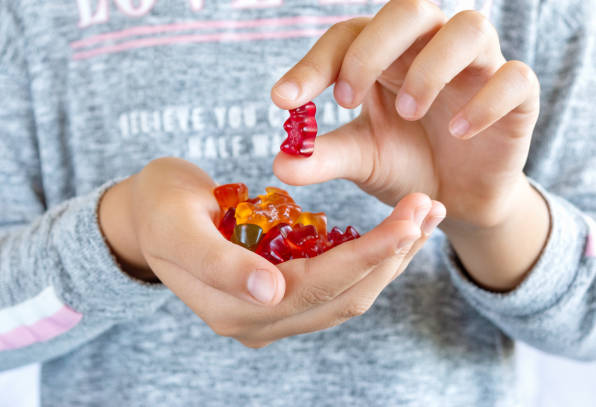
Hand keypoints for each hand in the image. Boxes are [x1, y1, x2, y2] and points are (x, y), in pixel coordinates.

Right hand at [99, 157, 444, 346]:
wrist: (148, 215)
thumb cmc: (158, 207)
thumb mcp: (177, 224)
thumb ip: (217, 262)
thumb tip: (270, 293)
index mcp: (232, 309)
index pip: (316, 285)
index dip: (366, 256)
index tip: (409, 220)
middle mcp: (259, 322)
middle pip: (342, 295)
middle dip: (391, 254)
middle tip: (429, 208)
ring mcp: (273, 313)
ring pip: (347, 294)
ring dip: (390, 258)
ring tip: (425, 216)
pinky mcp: (283, 296)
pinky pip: (337, 283)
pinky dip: (370, 257)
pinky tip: (395, 231)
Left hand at [271, 1, 539, 231]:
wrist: (456, 199)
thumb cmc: (406, 164)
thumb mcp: (361, 159)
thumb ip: (323, 157)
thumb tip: (279, 164)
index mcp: (386, 57)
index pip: (348, 36)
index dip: (314, 63)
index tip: (283, 100)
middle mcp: (430, 48)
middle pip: (408, 10)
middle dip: (372, 50)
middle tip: (348, 98)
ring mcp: (477, 67)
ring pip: (468, 28)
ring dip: (431, 68)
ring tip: (408, 111)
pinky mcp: (516, 95)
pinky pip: (513, 78)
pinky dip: (485, 102)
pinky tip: (458, 133)